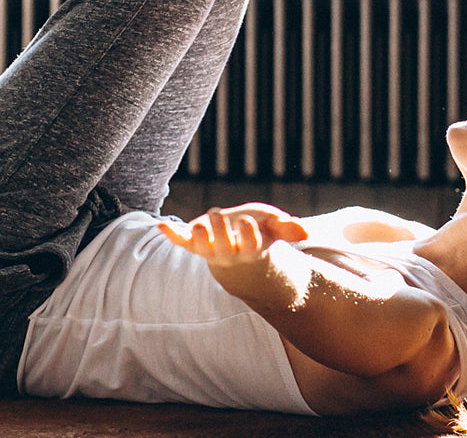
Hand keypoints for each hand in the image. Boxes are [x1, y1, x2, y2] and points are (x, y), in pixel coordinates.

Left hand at [159, 204, 309, 267]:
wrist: (238, 250)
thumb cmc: (259, 233)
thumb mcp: (274, 227)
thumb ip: (288, 228)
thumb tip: (304, 232)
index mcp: (251, 249)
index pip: (250, 244)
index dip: (248, 235)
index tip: (246, 223)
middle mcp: (228, 253)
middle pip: (222, 247)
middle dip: (219, 231)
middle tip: (216, 214)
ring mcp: (209, 249)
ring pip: (201, 247)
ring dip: (198, 237)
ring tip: (198, 224)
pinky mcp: (194, 243)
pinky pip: (181, 241)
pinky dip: (171, 234)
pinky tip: (161, 225)